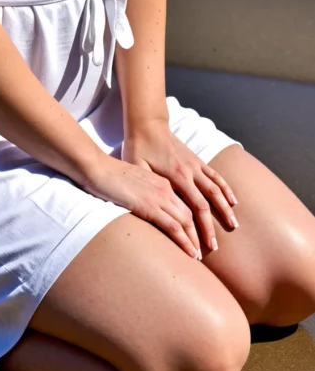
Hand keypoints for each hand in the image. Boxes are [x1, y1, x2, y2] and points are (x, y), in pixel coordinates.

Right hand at [80, 153, 205, 259]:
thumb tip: (142, 205)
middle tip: (201, 250)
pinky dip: (185, 241)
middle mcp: (165, 189)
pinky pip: (174, 227)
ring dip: (194, 240)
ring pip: (186, 222)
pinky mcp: (151, 207)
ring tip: (197, 256)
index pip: (183, 204)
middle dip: (197, 233)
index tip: (194, 235)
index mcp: (161, 182)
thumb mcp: (131, 182)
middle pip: (189, 214)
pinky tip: (189, 253)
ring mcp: (159, 197)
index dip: (191, 221)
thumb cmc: (109, 175)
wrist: (99, 168)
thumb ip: (141, 193)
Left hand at [121, 122, 238, 255]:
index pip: (196, 206)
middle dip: (214, 225)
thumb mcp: (137, 166)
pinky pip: (216, 175)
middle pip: (209, 201)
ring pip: (217, 188)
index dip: (202, 227)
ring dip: (226, 207)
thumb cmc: (138, 147)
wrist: (147, 124)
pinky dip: (226, 188)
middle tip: (216, 246)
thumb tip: (150, 206)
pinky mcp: (196, 159)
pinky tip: (233, 200)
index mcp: (177, 175)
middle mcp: (191, 171)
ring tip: (234, 225)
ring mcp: (196, 164)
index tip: (205, 245)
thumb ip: (146, 185)